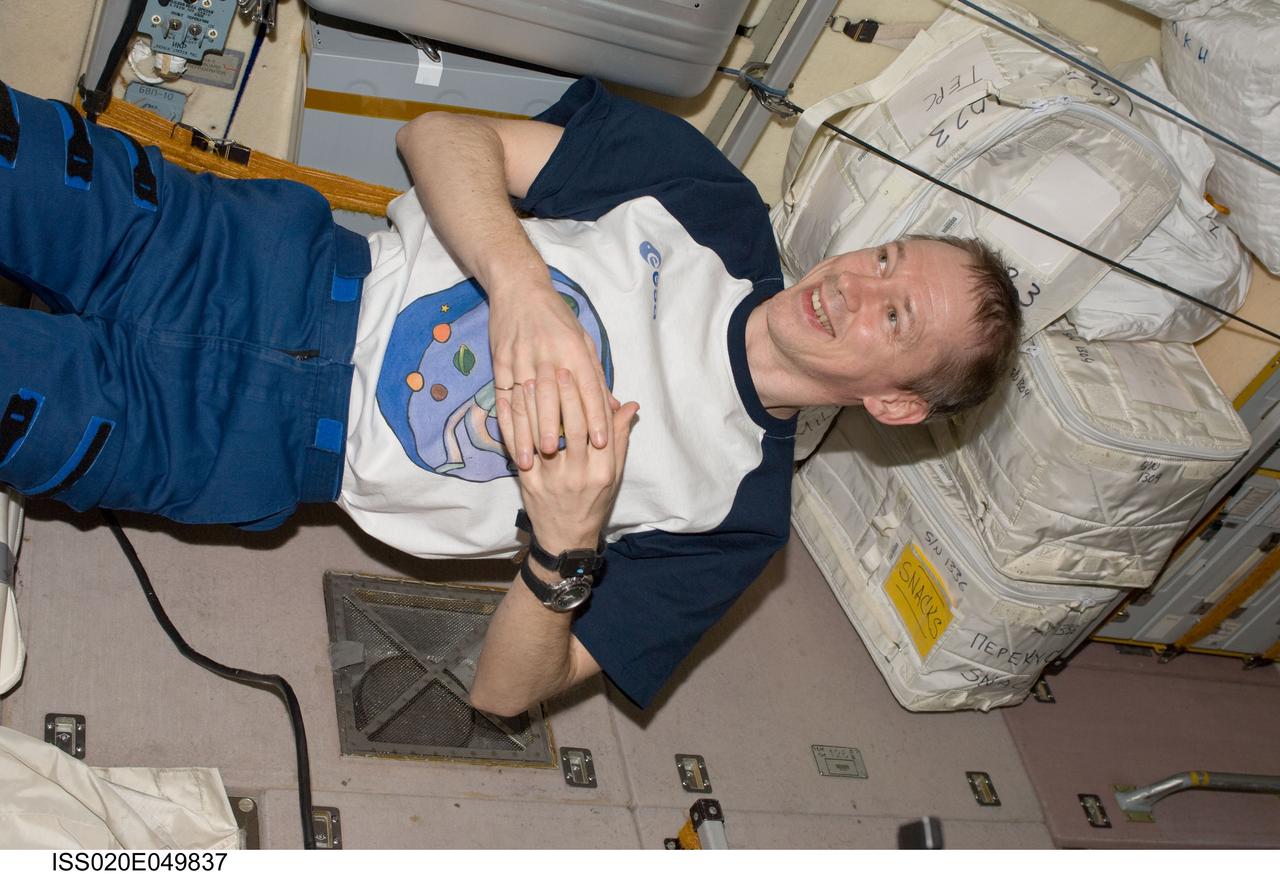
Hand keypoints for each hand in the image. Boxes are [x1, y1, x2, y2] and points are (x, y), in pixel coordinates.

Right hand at [489, 278, 615, 468]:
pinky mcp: (501, 362)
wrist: (520, 288)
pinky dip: (507, 423)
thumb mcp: (583, 339)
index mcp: (573, 348)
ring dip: (526, 433)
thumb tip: (613, 408)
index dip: (595, 416)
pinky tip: (511, 442)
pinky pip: (503, 398)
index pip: (588, 387)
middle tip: (559, 458)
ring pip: (525, 402)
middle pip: (552, 398)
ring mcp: (521, 358)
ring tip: (529, 461)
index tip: (601, 442)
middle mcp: (548, 354)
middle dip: (555, 429)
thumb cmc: (557, 317)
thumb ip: (596, 376)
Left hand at [495, 368, 637, 552]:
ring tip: (531, 380)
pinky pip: (520, 450)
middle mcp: (578, 474)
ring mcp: (551, 479)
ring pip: (543, 436)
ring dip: (535, 406)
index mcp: (602, 470)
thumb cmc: (593, 503)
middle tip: (557, 369)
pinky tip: (508, 405)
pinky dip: (513, 426)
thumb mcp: (614, 474)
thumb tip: (630, 405)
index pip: (597, 427)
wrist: (566, 538)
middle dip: (564, 396)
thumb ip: (620, 438)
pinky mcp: (529, 483)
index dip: (587, 399)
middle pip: (572, 428)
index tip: (579, 373)